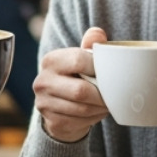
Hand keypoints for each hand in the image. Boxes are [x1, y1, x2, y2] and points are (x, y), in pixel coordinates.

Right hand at [33, 28, 108, 142]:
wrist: (58, 105)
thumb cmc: (75, 76)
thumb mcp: (82, 57)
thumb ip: (91, 44)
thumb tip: (98, 34)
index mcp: (51, 60)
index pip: (78, 60)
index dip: (98, 67)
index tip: (108, 72)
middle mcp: (42, 81)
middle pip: (80, 91)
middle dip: (102, 94)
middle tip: (113, 94)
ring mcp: (44, 103)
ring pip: (83, 109)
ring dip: (100, 108)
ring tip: (107, 103)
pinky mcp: (52, 122)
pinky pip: (80, 122)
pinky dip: (94, 118)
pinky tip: (97, 112)